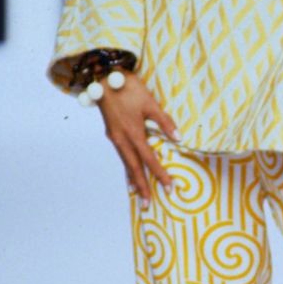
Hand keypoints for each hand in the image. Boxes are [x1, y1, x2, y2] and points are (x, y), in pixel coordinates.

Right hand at [95, 71, 177, 206]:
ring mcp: (115, 138)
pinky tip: (130, 175)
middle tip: (148, 205)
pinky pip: (121, 156)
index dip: (160, 174)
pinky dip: (127, 168)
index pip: (149, 159)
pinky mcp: (112, 134)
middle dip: (142, 187)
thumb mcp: (150, 102)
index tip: (169, 187)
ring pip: (126, 163)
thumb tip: (179, 139)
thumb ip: (165, 122)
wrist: (103, 78)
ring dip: (134, 180)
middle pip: (134, 168)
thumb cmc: (128, 87)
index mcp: (133, 133)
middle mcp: (121, 139)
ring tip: (139, 195)